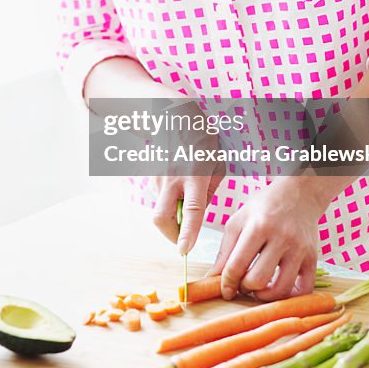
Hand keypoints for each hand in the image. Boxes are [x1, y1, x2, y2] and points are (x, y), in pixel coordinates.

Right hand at [150, 99, 224, 254]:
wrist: (174, 117)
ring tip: (186, 197)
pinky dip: (169, 201)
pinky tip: (179, 186)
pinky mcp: (152, 177)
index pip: (191, 210)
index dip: (187, 233)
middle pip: (162, 217)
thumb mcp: (217, 164)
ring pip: (161, 209)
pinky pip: (160, 198)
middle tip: (181, 240)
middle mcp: (173, 179)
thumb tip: (198, 212)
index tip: (184, 251)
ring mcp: (159, 178)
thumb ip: (209, 191)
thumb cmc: (201, 140)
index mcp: (195, 175)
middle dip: (170, 235)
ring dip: (172, 215)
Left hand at [207, 178, 327, 300]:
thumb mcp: (239, 220)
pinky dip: (290, 297)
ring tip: (259, 288)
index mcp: (258, 226)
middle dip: (245, 288)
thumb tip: (213, 278)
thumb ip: (225, 250)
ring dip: (265, 296)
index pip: (237, 264)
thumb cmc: (264, 207)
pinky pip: (304, 290)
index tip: (225, 290)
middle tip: (243, 284)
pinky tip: (279, 289)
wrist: (299, 194)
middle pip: (257, 279)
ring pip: (280, 289)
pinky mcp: (313, 258)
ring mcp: (299, 249)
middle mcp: (281, 238)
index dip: (227, 283)